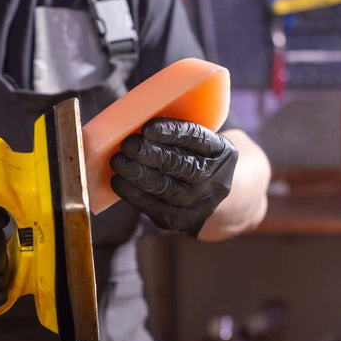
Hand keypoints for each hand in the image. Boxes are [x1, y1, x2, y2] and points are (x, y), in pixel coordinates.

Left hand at [109, 118, 238, 236]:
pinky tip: (119, 181)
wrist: (209, 197)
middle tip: (127, 145)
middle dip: (150, 154)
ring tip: (118, 162)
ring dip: (138, 174)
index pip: (196, 138)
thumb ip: (175, 133)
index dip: (171, 132)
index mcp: (222, 152)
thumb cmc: (194, 158)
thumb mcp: (198, 143)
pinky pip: (155, 207)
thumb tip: (133, 120)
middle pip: (180, 165)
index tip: (147, 128)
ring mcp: (200, 203)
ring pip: (166, 188)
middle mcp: (215, 179)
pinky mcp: (181, 220)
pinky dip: (133, 194)